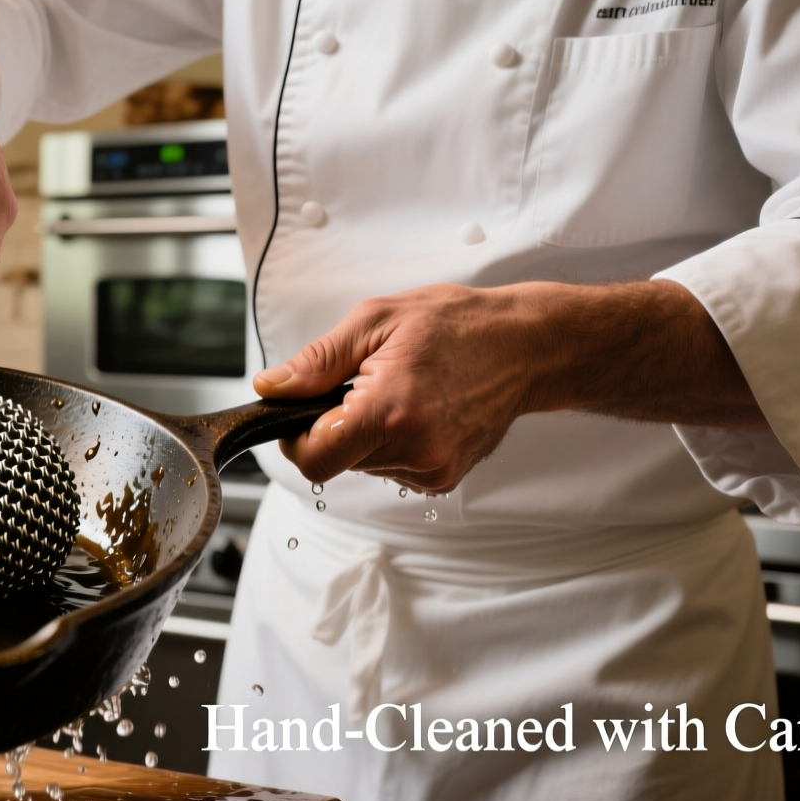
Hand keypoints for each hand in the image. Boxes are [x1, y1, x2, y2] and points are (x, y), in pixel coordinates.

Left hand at [254, 281, 764, 493]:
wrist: (527, 346)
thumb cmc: (457, 326)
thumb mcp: (376, 322)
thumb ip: (316, 362)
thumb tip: (272, 388)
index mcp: (391, 410)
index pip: (314, 459)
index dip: (295, 437)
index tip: (301, 413)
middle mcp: (415, 449)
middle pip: (336, 462)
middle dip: (334, 426)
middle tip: (365, 384)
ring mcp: (434, 469)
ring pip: (363, 466)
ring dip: (365, 434)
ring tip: (400, 391)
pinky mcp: (446, 479)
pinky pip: (392, 468)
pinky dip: (391, 443)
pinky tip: (417, 409)